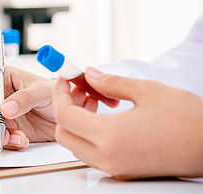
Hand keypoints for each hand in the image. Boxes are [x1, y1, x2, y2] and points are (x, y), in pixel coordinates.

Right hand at [0, 66, 56, 149]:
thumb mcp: (44, 92)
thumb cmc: (55, 95)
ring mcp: (0, 114)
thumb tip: (5, 109)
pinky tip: (22, 141)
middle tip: (2, 133)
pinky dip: (7, 143)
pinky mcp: (5, 128)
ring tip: (20, 138)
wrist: (63, 116)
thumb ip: (26, 98)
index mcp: (4, 78)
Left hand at [53, 67, 202, 178]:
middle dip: (64, 108)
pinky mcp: (122, 170)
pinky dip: (88, 134)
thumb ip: (111, 82)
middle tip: (78, 89)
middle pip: (64, 134)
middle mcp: (108, 158)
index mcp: (110, 137)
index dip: (59, 93)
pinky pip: (91, 153)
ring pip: (76, 144)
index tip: (64, 78)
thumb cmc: (186, 118)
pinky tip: (102, 117)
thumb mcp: (147, 90)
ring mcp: (114, 167)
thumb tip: (90, 74)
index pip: (64, 116)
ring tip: (92, 100)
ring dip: (75, 121)